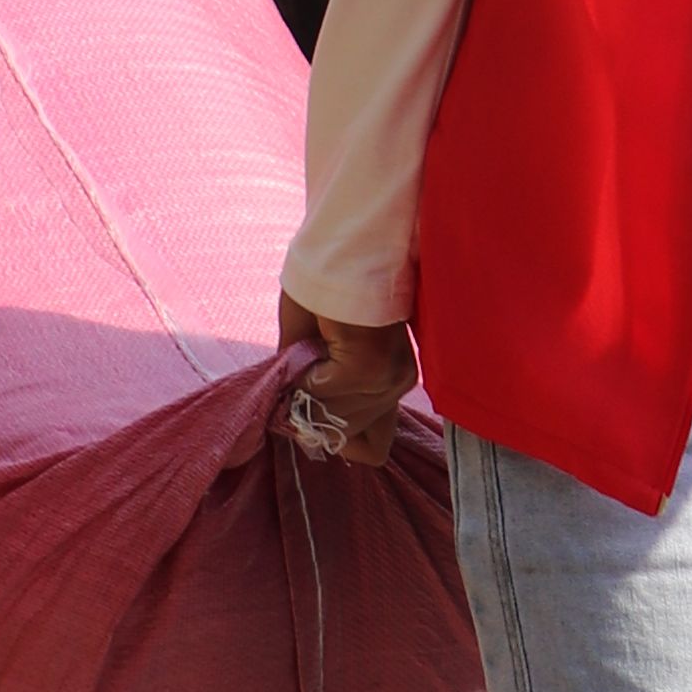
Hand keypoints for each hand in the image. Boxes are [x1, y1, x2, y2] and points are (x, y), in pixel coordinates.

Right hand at [274, 293, 414, 473]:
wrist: (336, 244)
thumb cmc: (322, 285)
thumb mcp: (310, 347)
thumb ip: (310, 388)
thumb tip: (294, 423)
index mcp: (388, 382)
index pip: (374, 448)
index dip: (336, 436)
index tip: (310, 408)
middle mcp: (397, 384)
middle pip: (348, 439)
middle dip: (315, 416)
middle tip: (297, 377)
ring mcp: (388, 378)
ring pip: (337, 422)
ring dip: (309, 396)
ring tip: (305, 356)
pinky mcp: (370, 366)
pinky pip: (325, 395)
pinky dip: (306, 379)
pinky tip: (310, 349)